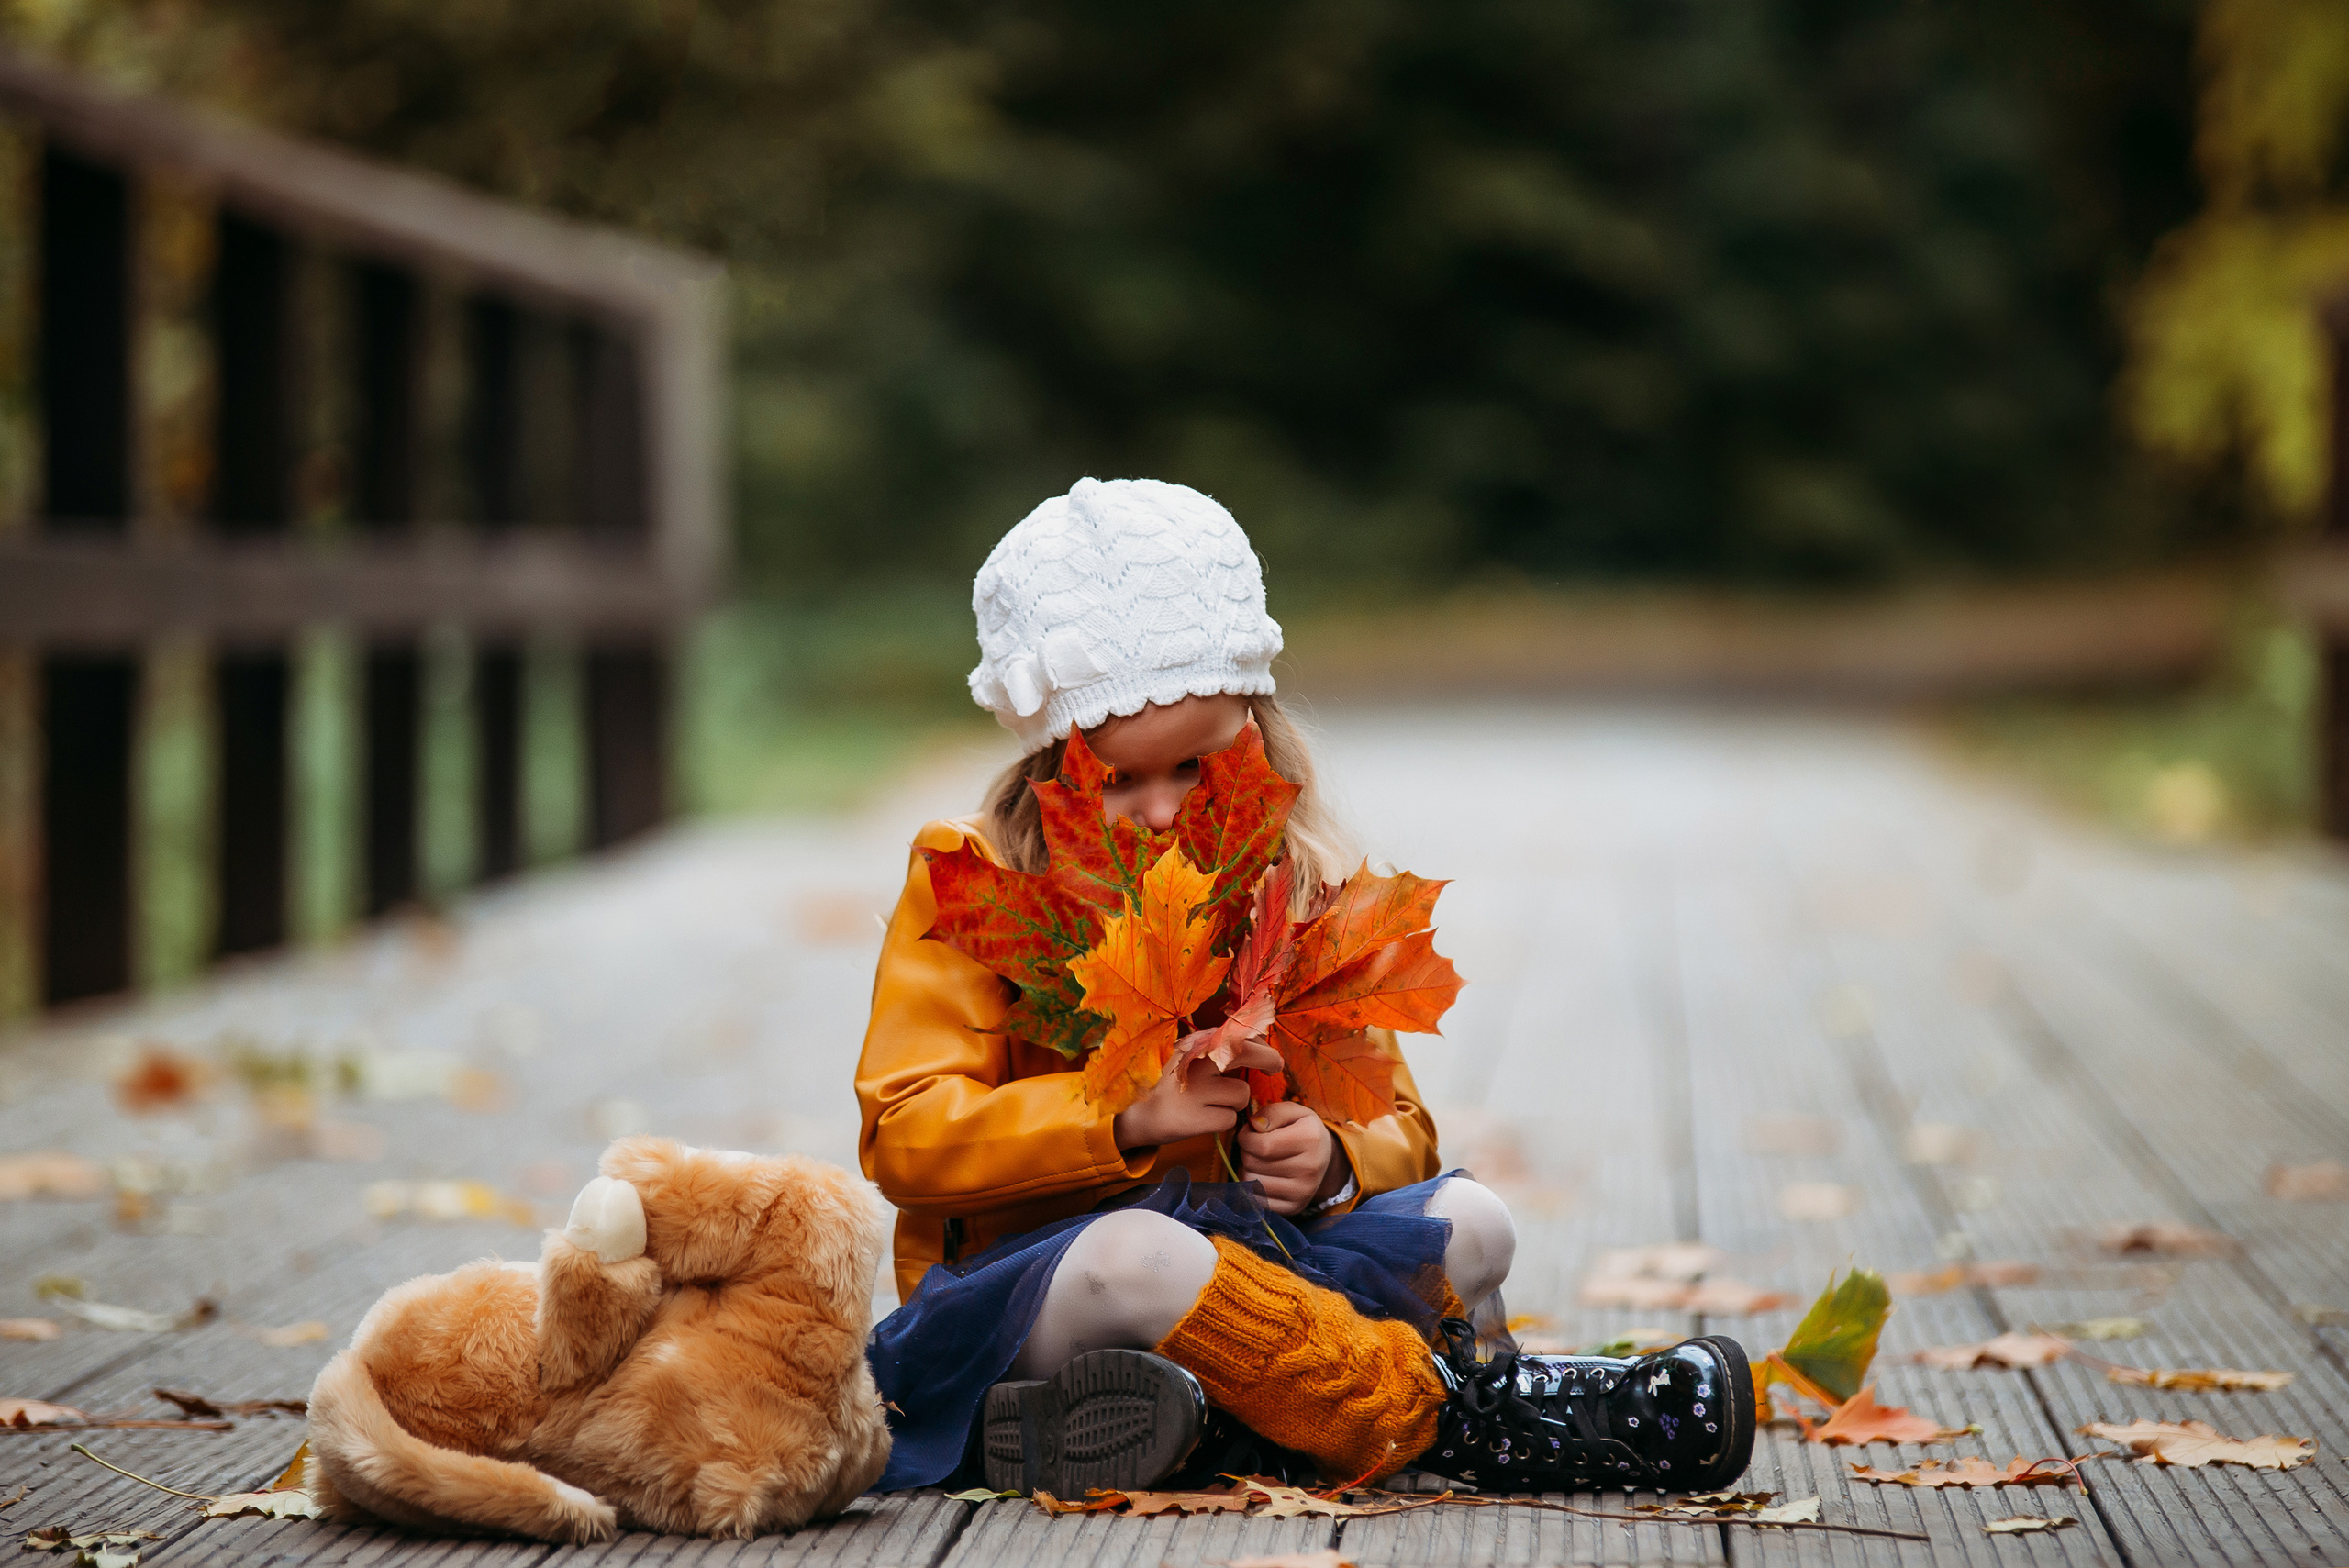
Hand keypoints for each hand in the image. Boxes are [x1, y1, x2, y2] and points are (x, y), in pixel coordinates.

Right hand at [1112, 1039, 1282, 1151]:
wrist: (1147, 1115)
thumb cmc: (1181, 1085)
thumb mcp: (1195, 1057)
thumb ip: (1222, 1047)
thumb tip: (1261, 1039)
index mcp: (1196, 1043)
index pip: (1239, 1033)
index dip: (1261, 1043)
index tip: (1267, 1054)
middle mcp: (1196, 1062)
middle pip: (1248, 1052)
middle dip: (1269, 1060)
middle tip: (1273, 1069)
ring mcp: (1196, 1090)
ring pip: (1243, 1092)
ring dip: (1237, 1101)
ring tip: (1216, 1102)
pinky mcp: (1196, 1118)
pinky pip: (1231, 1118)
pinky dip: (1225, 1120)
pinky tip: (1207, 1117)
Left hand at [1237, 1099, 1341, 1215]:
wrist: (1324, 1157)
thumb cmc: (1301, 1130)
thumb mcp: (1292, 1112)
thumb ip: (1272, 1112)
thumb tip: (1255, 1125)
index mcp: (1310, 1139)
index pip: (1262, 1145)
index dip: (1246, 1137)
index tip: (1249, 1133)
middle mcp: (1310, 1168)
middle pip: (1254, 1164)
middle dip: (1246, 1152)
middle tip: (1256, 1147)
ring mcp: (1303, 1191)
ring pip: (1252, 1183)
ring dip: (1248, 1170)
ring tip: (1260, 1161)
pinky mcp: (1295, 1207)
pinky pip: (1258, 1201)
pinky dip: (1254, 1188)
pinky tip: (1264, 1176)